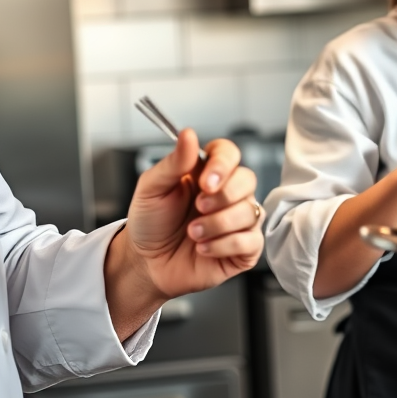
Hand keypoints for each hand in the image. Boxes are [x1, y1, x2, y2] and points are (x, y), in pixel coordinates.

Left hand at [121, 129, 262, 302]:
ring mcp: (238, 221)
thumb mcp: (151, 188)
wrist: (145, 263)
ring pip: (250, 212)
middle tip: (198, 207)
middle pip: (248, 179)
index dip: (223, 164)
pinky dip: (223, 245)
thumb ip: (173, 162)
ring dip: (218, 224)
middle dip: (223, 196)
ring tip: (193, 233)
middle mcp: (227, 194)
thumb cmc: (150, 223)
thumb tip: (188, 134)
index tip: (205, 181)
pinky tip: (204, 248)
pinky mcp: (243, 248)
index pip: (229, 154)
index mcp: (207, 173)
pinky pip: (251, 241)